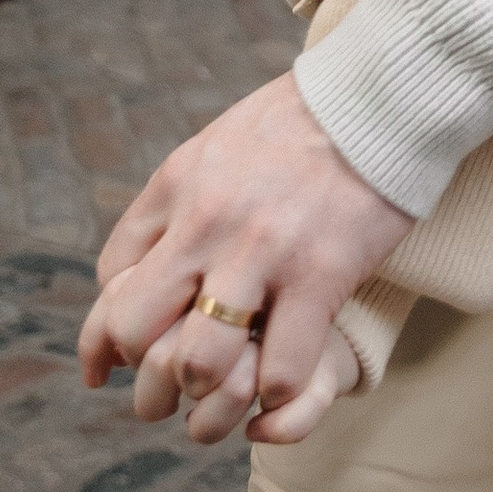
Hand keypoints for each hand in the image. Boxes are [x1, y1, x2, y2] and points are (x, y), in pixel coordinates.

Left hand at [78, 73, 408, 447]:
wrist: (381, 96)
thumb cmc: (301, 124)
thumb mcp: (216, 146)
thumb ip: (178, 201)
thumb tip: (141, 265)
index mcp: (176, 184)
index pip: (111, 278)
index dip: (113, 329)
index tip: (128, 354)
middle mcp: (206, 220)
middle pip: (136, 330)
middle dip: (149, 373)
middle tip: (175, 385)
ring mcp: (261, 251)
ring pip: (201, 363)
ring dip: (211, 394)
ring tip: (231, 392)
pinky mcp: (321, 274)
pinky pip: (282, 370)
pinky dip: (278, 395)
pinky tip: (283, 385)